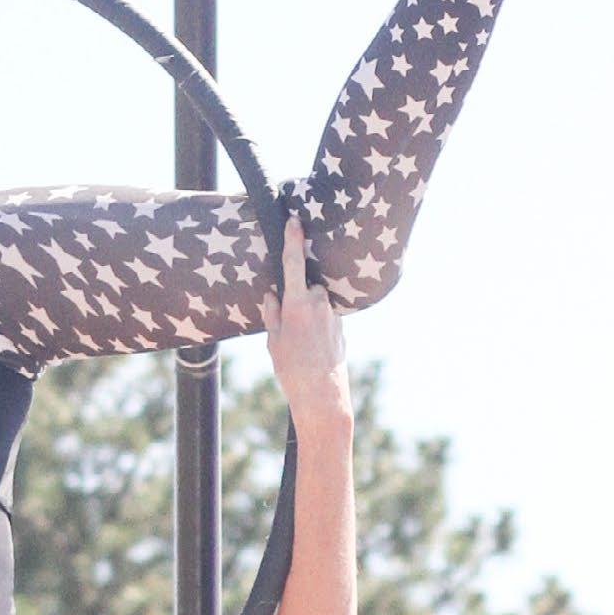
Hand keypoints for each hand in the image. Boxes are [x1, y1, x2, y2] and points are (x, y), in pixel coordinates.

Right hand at [259, 215, 349, 430]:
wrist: (323, 395)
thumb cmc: (291, 369)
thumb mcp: (273, 341)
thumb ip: (272, 313)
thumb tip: (272, 295)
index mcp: (297, 303)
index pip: (293, 263)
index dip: (293, 238)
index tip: (294, 219)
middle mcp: (319, 304)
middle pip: (305, 287)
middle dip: (296, 298)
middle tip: (288, 328)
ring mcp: (333, 315)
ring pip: (315, 303)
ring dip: (306, 314)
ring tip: (300, 345)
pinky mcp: (341, 328)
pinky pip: (324, 318)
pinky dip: (316, 327)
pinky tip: (311, 351)